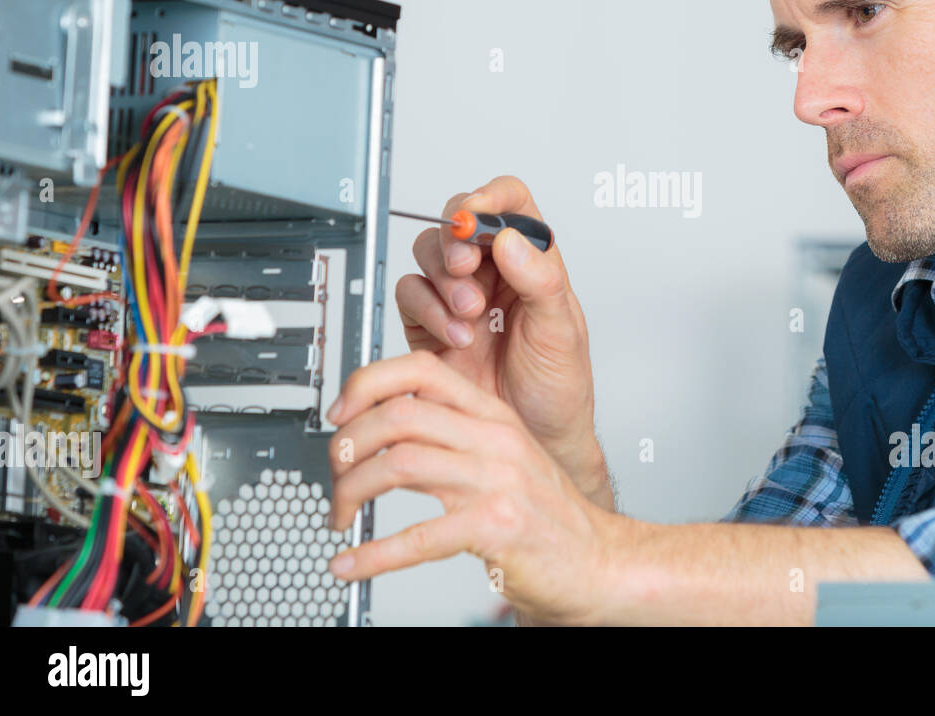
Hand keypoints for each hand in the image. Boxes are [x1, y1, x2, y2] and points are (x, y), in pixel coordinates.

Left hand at [327, 350, 617, 624]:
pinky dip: (372, 554)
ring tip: (340, 515)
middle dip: (348, 445)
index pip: (421, 370)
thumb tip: (382, 431)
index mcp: (494, 416)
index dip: (366, 385)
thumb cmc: (548, 519)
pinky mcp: (498, 528)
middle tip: (335, 474)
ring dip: (352, 492)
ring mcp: (499, 481)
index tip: (338, 415)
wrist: (599, 563)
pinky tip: (351, 564)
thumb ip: (453, 438)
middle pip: (398, 414)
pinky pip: (418, 536)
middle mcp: (495, 440)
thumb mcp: (504, 459)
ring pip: (399, 464)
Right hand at [384, 176, 609, 505]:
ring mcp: (460, 296)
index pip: (510, 203)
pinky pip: (411, 294)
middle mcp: (495, 272)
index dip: (489, 198)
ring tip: (469, 314)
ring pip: (429, 255)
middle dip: (456, 242)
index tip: (475, 216)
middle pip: (458, 223)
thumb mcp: (561, 331)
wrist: (534, 440)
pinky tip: (455, 336)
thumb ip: (540, 279)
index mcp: (533, 262)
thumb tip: (510, 237)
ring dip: (443, 279)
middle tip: (465, 269)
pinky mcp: (430, 325)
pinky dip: (426, 309)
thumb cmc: (558, 388)